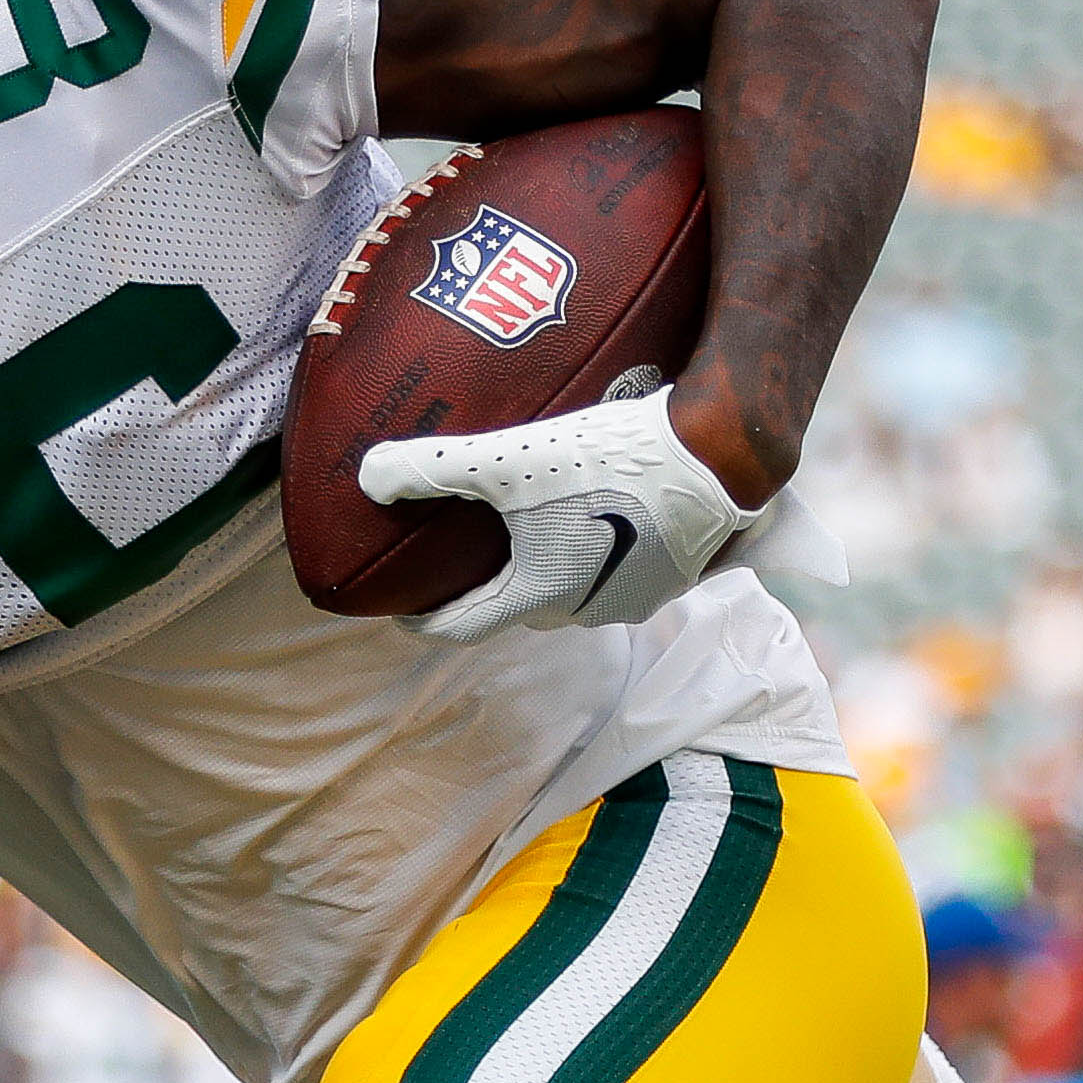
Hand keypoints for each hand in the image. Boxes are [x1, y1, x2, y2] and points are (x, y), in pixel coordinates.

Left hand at [359, 385, 847, 642]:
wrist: (716, 454)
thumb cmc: (609, 458)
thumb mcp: (510, 457)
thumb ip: (434, 466)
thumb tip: (367, 476)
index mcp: (540, 595)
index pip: (463, 628)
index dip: (425, 623)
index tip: (403, 614)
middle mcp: (586, 611)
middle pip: (520, 609)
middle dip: (491, 590)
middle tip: (468, 557)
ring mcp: (635, 599)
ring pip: (574, 593)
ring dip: (550, 570)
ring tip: (531, 532)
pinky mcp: (675, 575)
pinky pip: (618, 573)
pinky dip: (596, 553)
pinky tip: (594, 515)